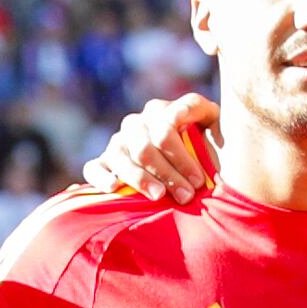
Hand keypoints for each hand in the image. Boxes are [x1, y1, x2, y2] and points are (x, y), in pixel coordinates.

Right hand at [81, 94, 219, 203]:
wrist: (192, 173)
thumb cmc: (207, 148)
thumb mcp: (212, 125)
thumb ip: (204, 113)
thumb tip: (184, 118)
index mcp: (160, 111)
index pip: (164, 128)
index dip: (181, 155)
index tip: (198, 180)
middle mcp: (136, 123)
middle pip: (144, 146)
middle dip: (167, 173)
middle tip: (186, 196)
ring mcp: (118, 142)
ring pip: (120, 156)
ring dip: (140, 178)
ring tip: (159, 196)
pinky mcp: (105, 163)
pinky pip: (94, 168)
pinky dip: (101, 177)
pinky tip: (114, 187)